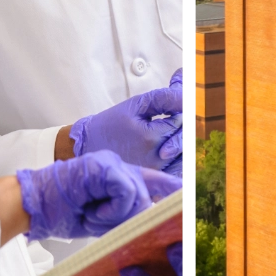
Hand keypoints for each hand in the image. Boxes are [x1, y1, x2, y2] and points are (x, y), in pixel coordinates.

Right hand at [14, 151, 177, 240]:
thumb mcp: (102, 218)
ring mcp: (112, 163)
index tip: (189, 196)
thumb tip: (153, 220)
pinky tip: (93, 210)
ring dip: (115, 216)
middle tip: (98, 222)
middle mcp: (119, 167)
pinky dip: (111, 209)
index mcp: (119, 178)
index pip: (155, 180)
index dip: (173, 189)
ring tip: (91, 215)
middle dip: (129, 218)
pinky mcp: (104, 166)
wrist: (35, 205)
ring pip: (138, 196)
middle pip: (148, 195)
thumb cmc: (63, 212)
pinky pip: (125, 192)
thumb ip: (126, 216)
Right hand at [69, 72, 184, 171]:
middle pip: (186, 139)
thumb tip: (185, 95)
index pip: (181, 121)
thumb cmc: (111, 124)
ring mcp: (157, 172)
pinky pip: (178, 171)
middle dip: (181, 125)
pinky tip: (170, 150)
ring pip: (186, 156)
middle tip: (170, 118)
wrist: (89, 147)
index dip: (179, 111)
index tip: (170, 107)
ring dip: (183, 143)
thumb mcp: (134, 105)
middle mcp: (157, 158)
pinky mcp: (155, 180)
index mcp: (151, 137)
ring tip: (168, 134)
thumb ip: (163, 98)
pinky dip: (180, 160)